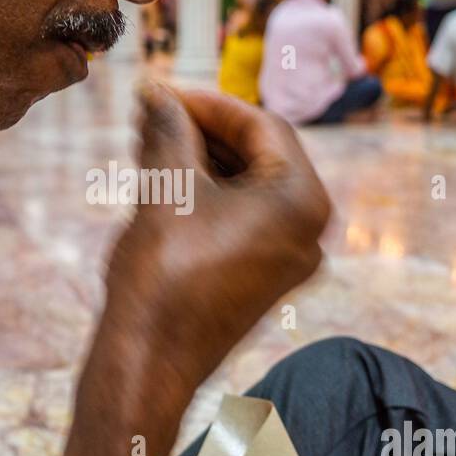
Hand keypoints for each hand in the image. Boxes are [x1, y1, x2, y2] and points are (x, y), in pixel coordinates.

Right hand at [105, 84, 330, 392]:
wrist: (148, 363)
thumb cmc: (163, 276)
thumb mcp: (166, 187)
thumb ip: (167, 128)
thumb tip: (156, 92)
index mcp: (303, 202)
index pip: (261, 126)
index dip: (206, 103)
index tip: (160, 92)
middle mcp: (308, 231)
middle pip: (257, 155)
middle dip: (201, 130)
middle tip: (150, 112)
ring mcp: (286, 259)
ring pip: (245, 187)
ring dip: (198, 160)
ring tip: (147, 143)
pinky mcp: (260, 278)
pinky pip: (239, 218)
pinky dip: (204, 195)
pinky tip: (161, 181)